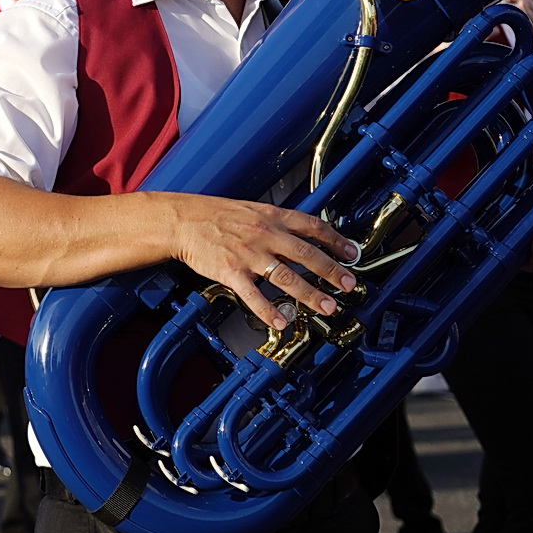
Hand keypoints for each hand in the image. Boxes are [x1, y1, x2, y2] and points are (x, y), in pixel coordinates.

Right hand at [166, 196, 358, 330]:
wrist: (181, 220)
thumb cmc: (213, 214)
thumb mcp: (251, 210)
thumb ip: (276, 225)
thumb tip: (300, 239)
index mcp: (271, 217)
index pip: (313, 226)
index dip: (336, 241)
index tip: (351, 254)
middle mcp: (264, 234)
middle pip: (307, 254)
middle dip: (332, 272)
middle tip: (348, 285)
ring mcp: (248, 254)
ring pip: (287, 277)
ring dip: (311, 294)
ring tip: (327, 307)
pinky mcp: (231, 272)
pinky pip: (254, 295)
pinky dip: (269, 310)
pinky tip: (281, 321)